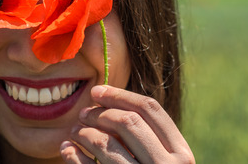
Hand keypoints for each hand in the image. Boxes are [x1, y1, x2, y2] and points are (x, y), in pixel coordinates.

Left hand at [60, 85, 193, 162]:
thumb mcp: (161, 160)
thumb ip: (145, 135)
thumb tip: (102, 98)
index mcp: (181, 153)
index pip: (149, 109)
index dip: (119, 95)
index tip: (97, 91)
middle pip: (126, 121)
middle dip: (99, 112)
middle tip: (83, 113)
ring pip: (105, 143)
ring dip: (83, 132)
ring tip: (74, 131)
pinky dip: (73, 155)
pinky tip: (66, 149)